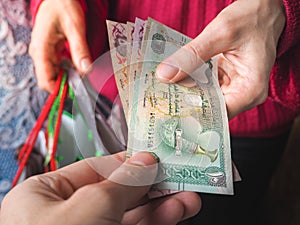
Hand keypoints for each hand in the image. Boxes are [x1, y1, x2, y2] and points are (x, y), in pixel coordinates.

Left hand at [0, 152, 200, 224]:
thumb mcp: (93, 204)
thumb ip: (123, 181)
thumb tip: (145, 162)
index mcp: (46, 195)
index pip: (95, 168)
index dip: (129, 161)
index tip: (156, 155)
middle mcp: (66, 215)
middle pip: (118, 191)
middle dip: (151, 183)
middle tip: (178, 174)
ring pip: (131, 214)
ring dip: (161, 204)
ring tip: (186, 195)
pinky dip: (156, 220)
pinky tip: (174, 211)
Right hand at [29, 0, 91, 91]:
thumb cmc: (63, 7)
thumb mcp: (75, 27)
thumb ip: (80, 49)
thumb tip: (87, 70)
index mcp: (41, 50)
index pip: (45, 81)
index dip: (60, 90)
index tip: (77, 92)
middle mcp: (39, 54)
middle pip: (50, 81)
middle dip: (66, 85)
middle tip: (84, 84)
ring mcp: (43, 54)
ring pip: (54, 75)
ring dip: (68, 79)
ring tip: (83, 76)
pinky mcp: (50, 52)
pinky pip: (57, 68)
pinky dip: (68, 71)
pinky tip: (78, 69)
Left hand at [156, 0, 285, 118]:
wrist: (265, 9)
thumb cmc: (253, 19)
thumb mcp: (220, 33)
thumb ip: (191, 56)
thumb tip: (165, 75)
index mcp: (250, 90)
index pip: (217, 115)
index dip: (192, 112)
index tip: (169, 109)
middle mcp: (245, 95)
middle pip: (210, 109)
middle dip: (186, 103)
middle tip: (161, 98)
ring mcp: (236, 89)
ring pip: (206, 99)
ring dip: (187, 93)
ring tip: (164, 89)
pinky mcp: (227, 81)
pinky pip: (206, 88)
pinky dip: (192, 84)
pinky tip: (177, 79)